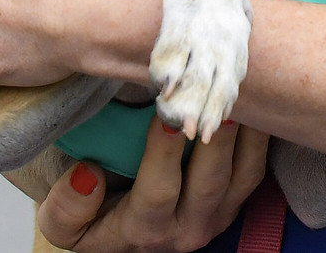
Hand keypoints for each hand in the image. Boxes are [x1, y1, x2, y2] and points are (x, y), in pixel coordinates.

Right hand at [38, 117, 269, 251]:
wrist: (122, 225)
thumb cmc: (93, 212)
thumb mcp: (65, 222)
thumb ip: (67, 209)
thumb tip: (88, 176)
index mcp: (143, 230)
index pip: (157, 192)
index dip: (163, 154)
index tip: (165, 115)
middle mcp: (188, 228)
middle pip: (209, 182)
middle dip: (215, 138)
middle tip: (215, 94)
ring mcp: (219, 214)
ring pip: (242, 174)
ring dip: (244, 135)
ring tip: (241, 94)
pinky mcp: (238, 198)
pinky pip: (256, 167)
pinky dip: (259, 137)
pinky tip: (258, 101)